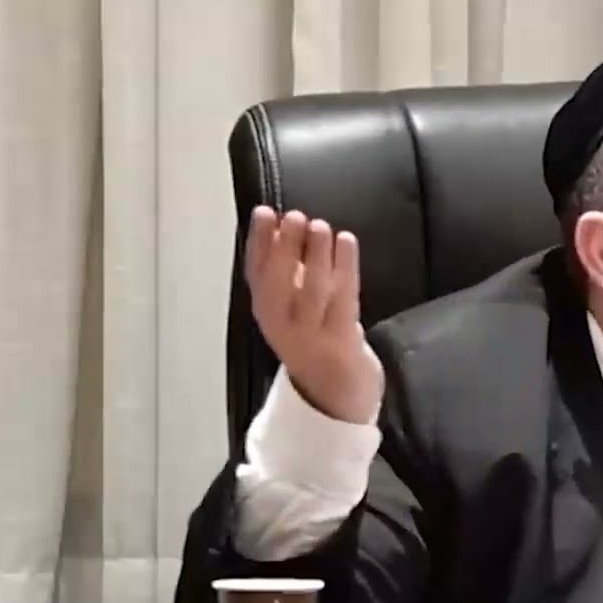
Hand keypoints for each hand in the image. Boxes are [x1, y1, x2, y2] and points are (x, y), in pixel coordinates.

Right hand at [245, 207, 382, 423]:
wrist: (337, 390)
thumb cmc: (314, 333)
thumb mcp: (292, 303)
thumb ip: (285, 267)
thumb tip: (280, 222)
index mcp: (266, 312)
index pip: (256, 274)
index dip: (258, 242)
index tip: (264, 212)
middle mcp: (282, 326)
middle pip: (279, 284)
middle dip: (285, 247)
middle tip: (295, 216)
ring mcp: (312, 336)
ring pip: (311, 292)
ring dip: (315, 256)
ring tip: (320, 226)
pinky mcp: (341, 340)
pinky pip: (343, 299)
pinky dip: (344, 267)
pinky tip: (347, 241)